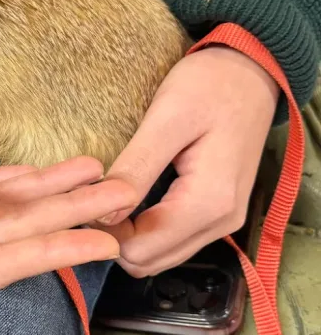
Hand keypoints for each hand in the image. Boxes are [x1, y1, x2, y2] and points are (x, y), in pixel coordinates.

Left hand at [97, 46, 278, 276]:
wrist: (251, 72)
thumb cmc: (209, 86)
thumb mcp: (167, 119)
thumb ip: (137, 169)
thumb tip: (102, 215)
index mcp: (208, 203)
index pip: (140, 250)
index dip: (104, 232)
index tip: (84, 200)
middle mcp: (220, 223)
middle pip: (149, 261)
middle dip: (113, 239)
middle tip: (91, 199)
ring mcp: (222, 222)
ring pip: (160, 255)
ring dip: (129, 236)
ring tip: (107, 198)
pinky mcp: (218, 213)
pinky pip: (173, 240)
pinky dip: (146, 230)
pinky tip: (129, 201)